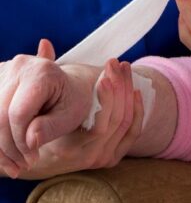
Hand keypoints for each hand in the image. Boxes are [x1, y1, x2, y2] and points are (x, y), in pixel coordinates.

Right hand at [0, 40, 95, 177]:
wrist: (69, 87)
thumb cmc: (73, 102)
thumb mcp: (70, 116)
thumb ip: (50, 128)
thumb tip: (29, 140)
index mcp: (42, 71)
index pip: (18, 113)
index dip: (21, 142)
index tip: (33, 158)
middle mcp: (20, 66)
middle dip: (9, 148)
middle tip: (24, 165)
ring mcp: (5, 71)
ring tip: (16, 165)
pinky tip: (7, 156)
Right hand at [16, 56, 142, 178]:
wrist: (48, 149)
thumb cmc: (43, 119)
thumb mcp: (41, 103)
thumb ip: (45, 76)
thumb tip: (45, 44)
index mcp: (68, 148)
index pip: (99, 125)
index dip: (107, 97)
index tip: (106, 73)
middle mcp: (88, 157)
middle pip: (116, 120)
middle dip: (120, 87)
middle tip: (115, 63)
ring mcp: (102, 158)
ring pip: (126, 122)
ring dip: (129, 91)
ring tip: (124, 67)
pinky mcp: (114, 156)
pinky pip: (133, 131)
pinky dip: (138, 110)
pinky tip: (135, 90)